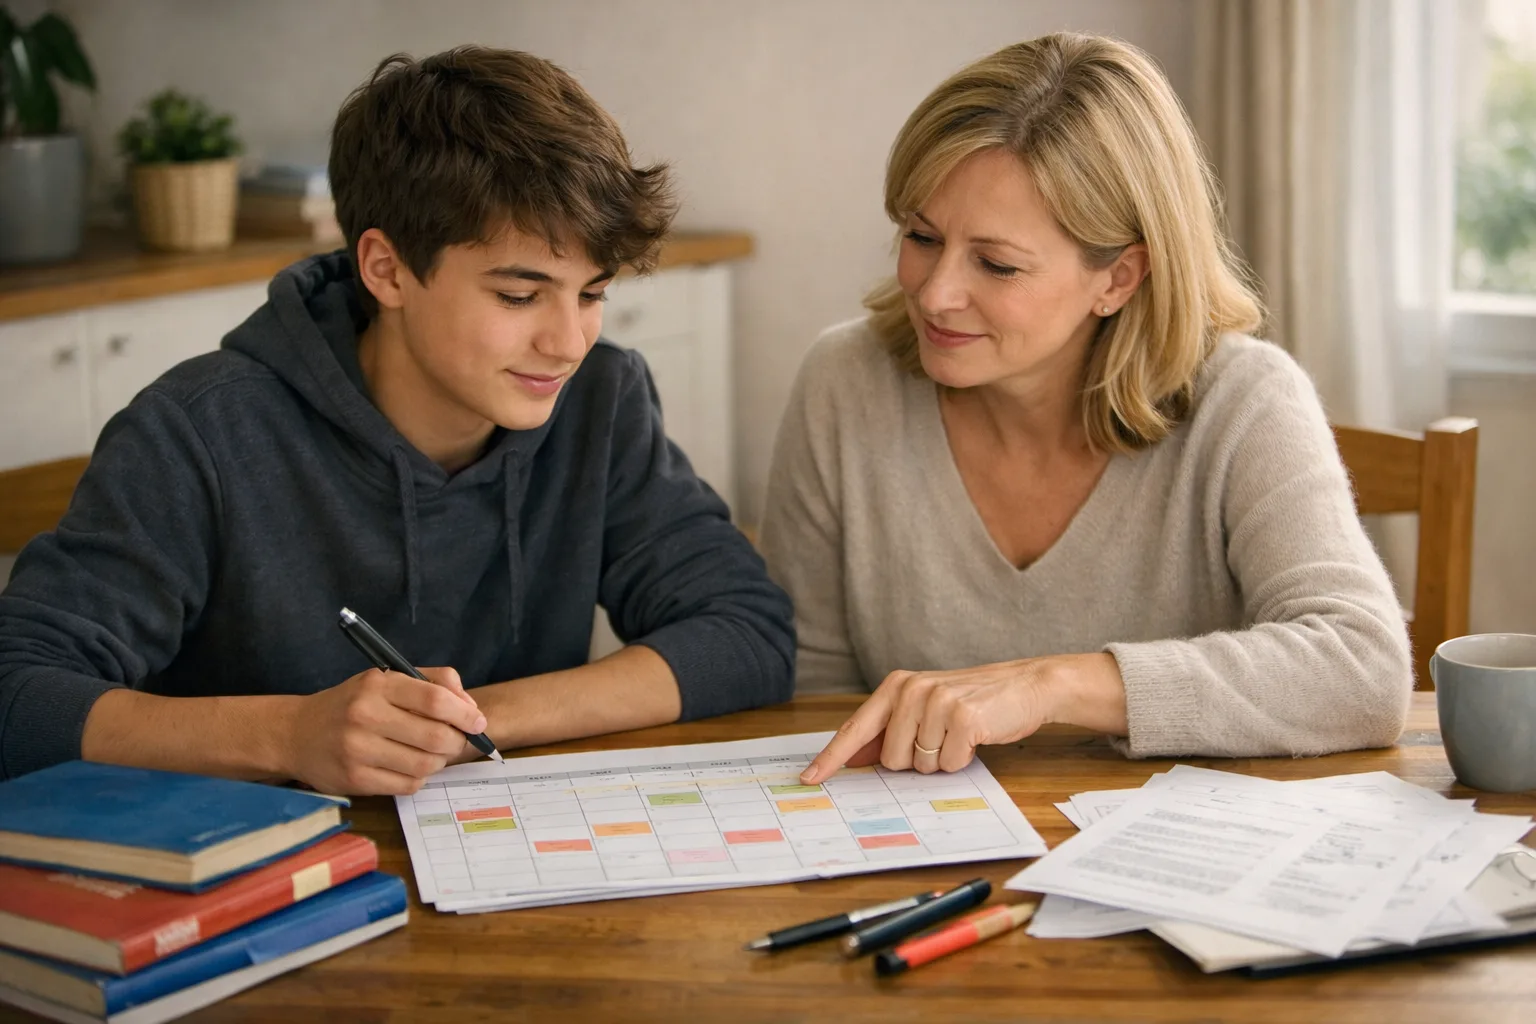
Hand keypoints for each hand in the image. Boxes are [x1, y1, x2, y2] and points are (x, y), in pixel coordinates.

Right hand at [281, 666, 485, 794]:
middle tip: (455, 740)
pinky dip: (418, 778)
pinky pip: (407, 785)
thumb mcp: (385, 680)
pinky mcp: (355, 780)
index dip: (465, 713)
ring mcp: (357, 750)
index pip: (435, 700)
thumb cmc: (352, 704)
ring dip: (438, 762)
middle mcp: (365, 716)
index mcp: (377, 685)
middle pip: (435, 737)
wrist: (297, 734)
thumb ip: (432, 683)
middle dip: (456, 741)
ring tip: (431, 753)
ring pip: (425, 765)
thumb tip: (470, 707)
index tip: (477, 722)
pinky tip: (409, 766)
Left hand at [799, 653, 1126, 783]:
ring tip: (959, 735)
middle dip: (915, 760)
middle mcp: (912, 690)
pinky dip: (963, 760)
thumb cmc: (971, 701)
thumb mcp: (924, 707)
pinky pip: (950, 764)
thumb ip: (889, 730)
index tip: (809, 778)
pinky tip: (975, 737)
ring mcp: (937, 702)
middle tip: (941, 737)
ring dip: (941, 760)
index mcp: (895, 686)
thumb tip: (854, 758)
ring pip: (920, 766)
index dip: (831, 757)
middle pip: (891, 760)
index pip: (855, 728)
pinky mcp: (964, 718)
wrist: (1025, 685)